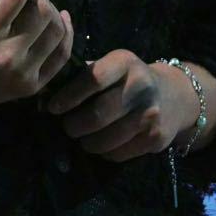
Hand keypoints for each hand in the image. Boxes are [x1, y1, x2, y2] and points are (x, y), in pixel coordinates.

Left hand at [43, 48, 196, 162]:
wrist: (172, 97)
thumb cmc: (126, 81)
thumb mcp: (109, 68)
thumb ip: (80, 78)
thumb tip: (43, 97)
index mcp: (124, 62)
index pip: (93, 79)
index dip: (68, 96)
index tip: (53, 108)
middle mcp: (141, 85)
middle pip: (97, 114)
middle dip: (74, 126)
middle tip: (68, 128)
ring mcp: (150, 113)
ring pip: (106, 139)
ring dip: (87, 143)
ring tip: (84, 138)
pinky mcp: (155, 138)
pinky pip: (118, 153)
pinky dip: (104, 153)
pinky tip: (104, 144)